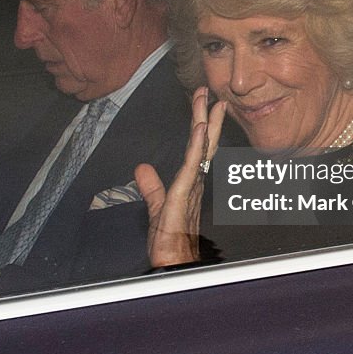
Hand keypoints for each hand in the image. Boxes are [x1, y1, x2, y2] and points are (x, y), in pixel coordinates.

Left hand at [135, 87, 225, 267]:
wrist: (173, 262)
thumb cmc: (169, 240)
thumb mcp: (155, 206)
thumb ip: (151, 186)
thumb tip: (142, 168)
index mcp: (190, 182)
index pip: (196, 147)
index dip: (200, 125)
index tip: (204, 103)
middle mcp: (195, 180)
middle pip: (203, 142)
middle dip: (206, 116)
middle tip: (210, 91)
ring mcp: (192, 186)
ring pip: (201, 148)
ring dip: (205, 122)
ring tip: (210, 101)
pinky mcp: (184, 193)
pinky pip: (192, 165)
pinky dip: (198, 145)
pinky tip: (202, 129)